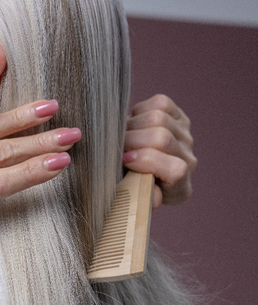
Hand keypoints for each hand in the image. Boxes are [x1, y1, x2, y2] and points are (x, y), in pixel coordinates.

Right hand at [123, 94, 196, 208]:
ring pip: (158, 118)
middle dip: (131, 140)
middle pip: (161, 138)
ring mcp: (185, 136)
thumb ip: (140, 198)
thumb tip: (152, 201)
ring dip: (132, 125)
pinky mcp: (178, 116)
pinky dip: (140, 111)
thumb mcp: (133, 197)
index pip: (175, 170)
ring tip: (122, 136)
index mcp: (179, 187)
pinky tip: (133, 124)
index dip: (148, 161)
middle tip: (117, 147)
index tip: (125, 161)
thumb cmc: (131, 185)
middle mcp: (188, 159)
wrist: (138, 169)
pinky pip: (160, 103)